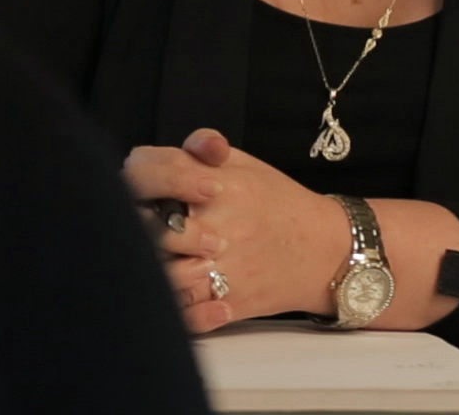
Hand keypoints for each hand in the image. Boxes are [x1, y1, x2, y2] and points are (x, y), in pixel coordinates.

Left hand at [127, 128, 347, 332]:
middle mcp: (216, 224)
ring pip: (159, 272)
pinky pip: (185, 313)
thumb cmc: (277, 204)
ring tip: (145, 260)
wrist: (325, 249)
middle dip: (132, 224)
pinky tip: (168, 294)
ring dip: (147, 266)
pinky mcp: (229, 302)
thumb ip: (201, 147)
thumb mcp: (243, 163)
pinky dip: (172, 307)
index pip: (147, 171)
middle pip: (145, 225)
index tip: (149, 187)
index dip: (140, 178)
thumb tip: (179, 145)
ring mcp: (221, 266)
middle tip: (134, 226)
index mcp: (215, 183)